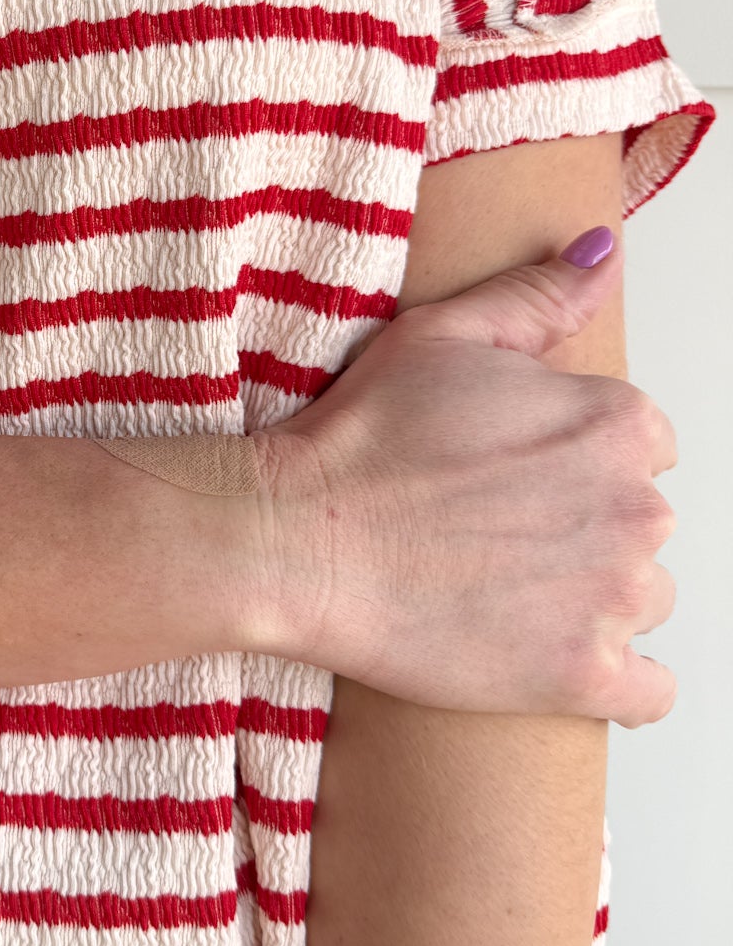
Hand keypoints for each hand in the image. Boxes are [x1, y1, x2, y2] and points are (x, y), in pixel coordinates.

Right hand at [252, 228, 678, 724]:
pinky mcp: (583, 676)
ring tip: (503, 591)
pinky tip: (554, 656)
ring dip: (592, 600)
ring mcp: (614, 598)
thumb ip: (536, 297)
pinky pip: (650, 692)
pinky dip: (616, 678)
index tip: (514, 478)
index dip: (573, 461)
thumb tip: (601, 252)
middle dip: (583, 528)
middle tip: (493, 532)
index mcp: (615, 424)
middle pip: (641, 524)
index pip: (641, 447)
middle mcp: (636, 508)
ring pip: (643, 600)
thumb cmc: (357, 439)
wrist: (295, 542)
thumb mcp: (442, 337)